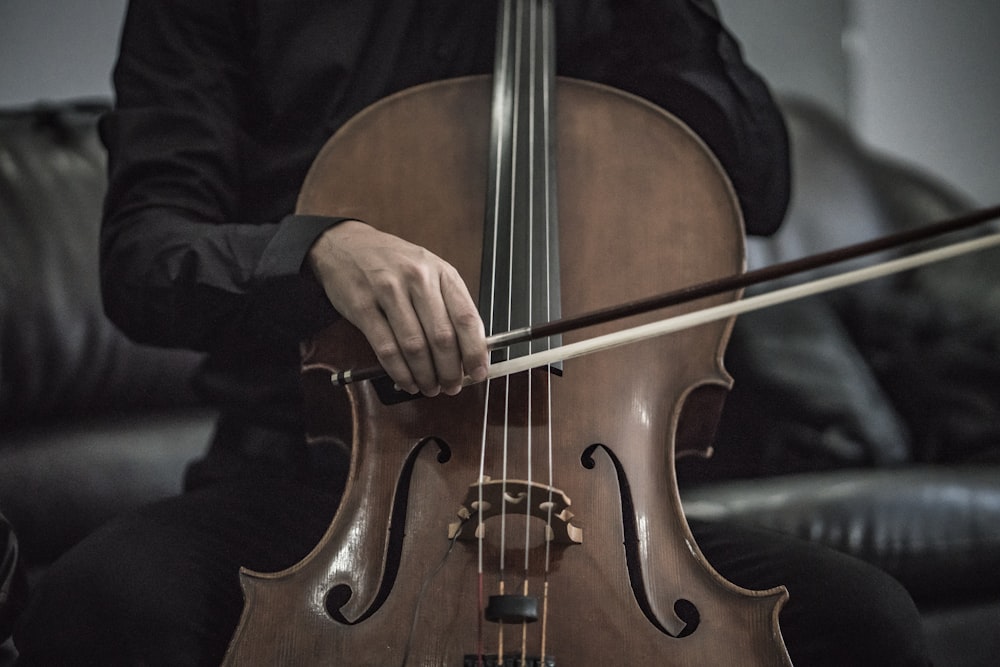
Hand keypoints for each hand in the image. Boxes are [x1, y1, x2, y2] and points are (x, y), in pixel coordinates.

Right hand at [307, 220, 488, 395]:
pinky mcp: (363, 306)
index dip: (475, 351)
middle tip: (452, 387)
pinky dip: (400, 372)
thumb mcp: (430, 271)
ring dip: (425, 376)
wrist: (347, 244)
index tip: (478, 373)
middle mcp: (417, 279)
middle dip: (450, 371)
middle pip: (441, 337)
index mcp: (441, 272)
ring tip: (430, 387)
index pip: (466, 318)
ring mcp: (388, 291)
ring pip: (414, 347)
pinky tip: (407, 381)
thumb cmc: (395, 263)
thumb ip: (450, 306)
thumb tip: (471, 349)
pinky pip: (386, 348)